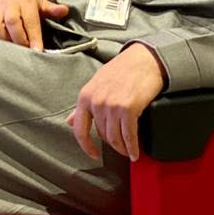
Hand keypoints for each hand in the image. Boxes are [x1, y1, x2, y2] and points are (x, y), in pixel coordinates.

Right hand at [0, 0, 68, 50]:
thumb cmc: (26, 1)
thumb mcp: (41, 2)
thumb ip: (51, 9)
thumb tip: (64, 10)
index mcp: (25, 0)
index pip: (29, 20)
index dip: (34, 36)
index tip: (38, 51)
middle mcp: (8, 3)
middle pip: (11, 22)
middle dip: (19, 39)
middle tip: (26, 51)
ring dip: (5, 41)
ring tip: (13, 50)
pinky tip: (2, 47)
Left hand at [68, 44, 165, 161]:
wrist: (143, 60)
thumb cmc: (121, 71)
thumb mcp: (96, 85)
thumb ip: (84, 105)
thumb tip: (70, 122)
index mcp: (85, 96)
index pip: (79, 129)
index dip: (86, 146)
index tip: (93, 154)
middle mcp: (96, 102)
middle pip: (102, 135)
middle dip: (111, 143)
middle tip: (120, 146)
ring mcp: (111, 106)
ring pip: (115, 138)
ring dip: (122, 148)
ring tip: (128, 151)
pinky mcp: (128, 109)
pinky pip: (129, 136)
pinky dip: (132, 148)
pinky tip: (135, 154)